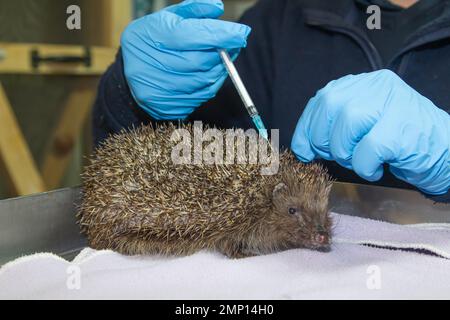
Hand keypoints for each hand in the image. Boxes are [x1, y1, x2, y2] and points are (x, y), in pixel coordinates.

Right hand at [121, 0, 250, 119]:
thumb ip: (193, 10)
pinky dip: (210, 84)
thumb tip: (218, 7)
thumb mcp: (167, 18)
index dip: (220, 35)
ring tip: (222, 58)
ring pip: (203, 81)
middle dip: (223, 53)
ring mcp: (157, 89)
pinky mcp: (165, 107)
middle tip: (235, 44)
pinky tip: (209, 74)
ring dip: (220, 70)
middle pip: (200, 61)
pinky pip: (199, 97)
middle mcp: (150, 65)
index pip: (192, 36)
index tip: (241, 33)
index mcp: (150, 36)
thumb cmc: (153, 40)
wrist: (129, 73)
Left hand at [291, 69, 449, 194]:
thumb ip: (337, 125)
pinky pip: (367, 149)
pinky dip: (364, 166)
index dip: (307, 127)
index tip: (304, 148)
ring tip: (360, 161)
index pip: (323, 98)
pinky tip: (376, 168)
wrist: (447, 153)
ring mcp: (393, 103)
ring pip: (347, 124)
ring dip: (345, 153)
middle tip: (337, 156)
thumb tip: (304, 145)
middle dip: (323, 139)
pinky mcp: (402, 127)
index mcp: (365, 83)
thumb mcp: (366, 124)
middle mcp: (378, 86)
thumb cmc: (402, 142)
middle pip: (330, 106)